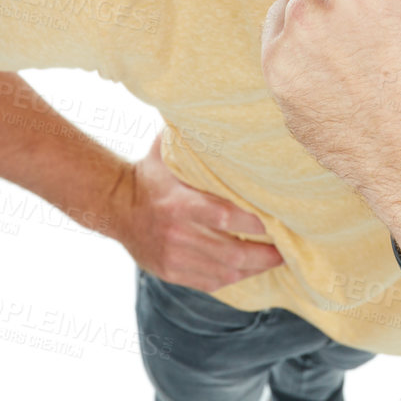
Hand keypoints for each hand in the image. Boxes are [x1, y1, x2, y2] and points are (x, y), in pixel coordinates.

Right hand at [124, 133, 284, 293]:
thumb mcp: (167, 152)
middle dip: (265, 254)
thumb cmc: (150, 174)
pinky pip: (211, 282)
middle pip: (232, 252)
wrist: (114, 206)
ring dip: (255, 268)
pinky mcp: (170, 272)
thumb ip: (194, 140)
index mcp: (179, 204)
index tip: (277, 220)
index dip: (255, 223)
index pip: (225, 217)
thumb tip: (225, 118)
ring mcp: (174, 257)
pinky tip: (249, 269)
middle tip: (287, 248)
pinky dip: (234, 277)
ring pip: (225, 272)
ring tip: (275, 260)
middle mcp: (177, 234)